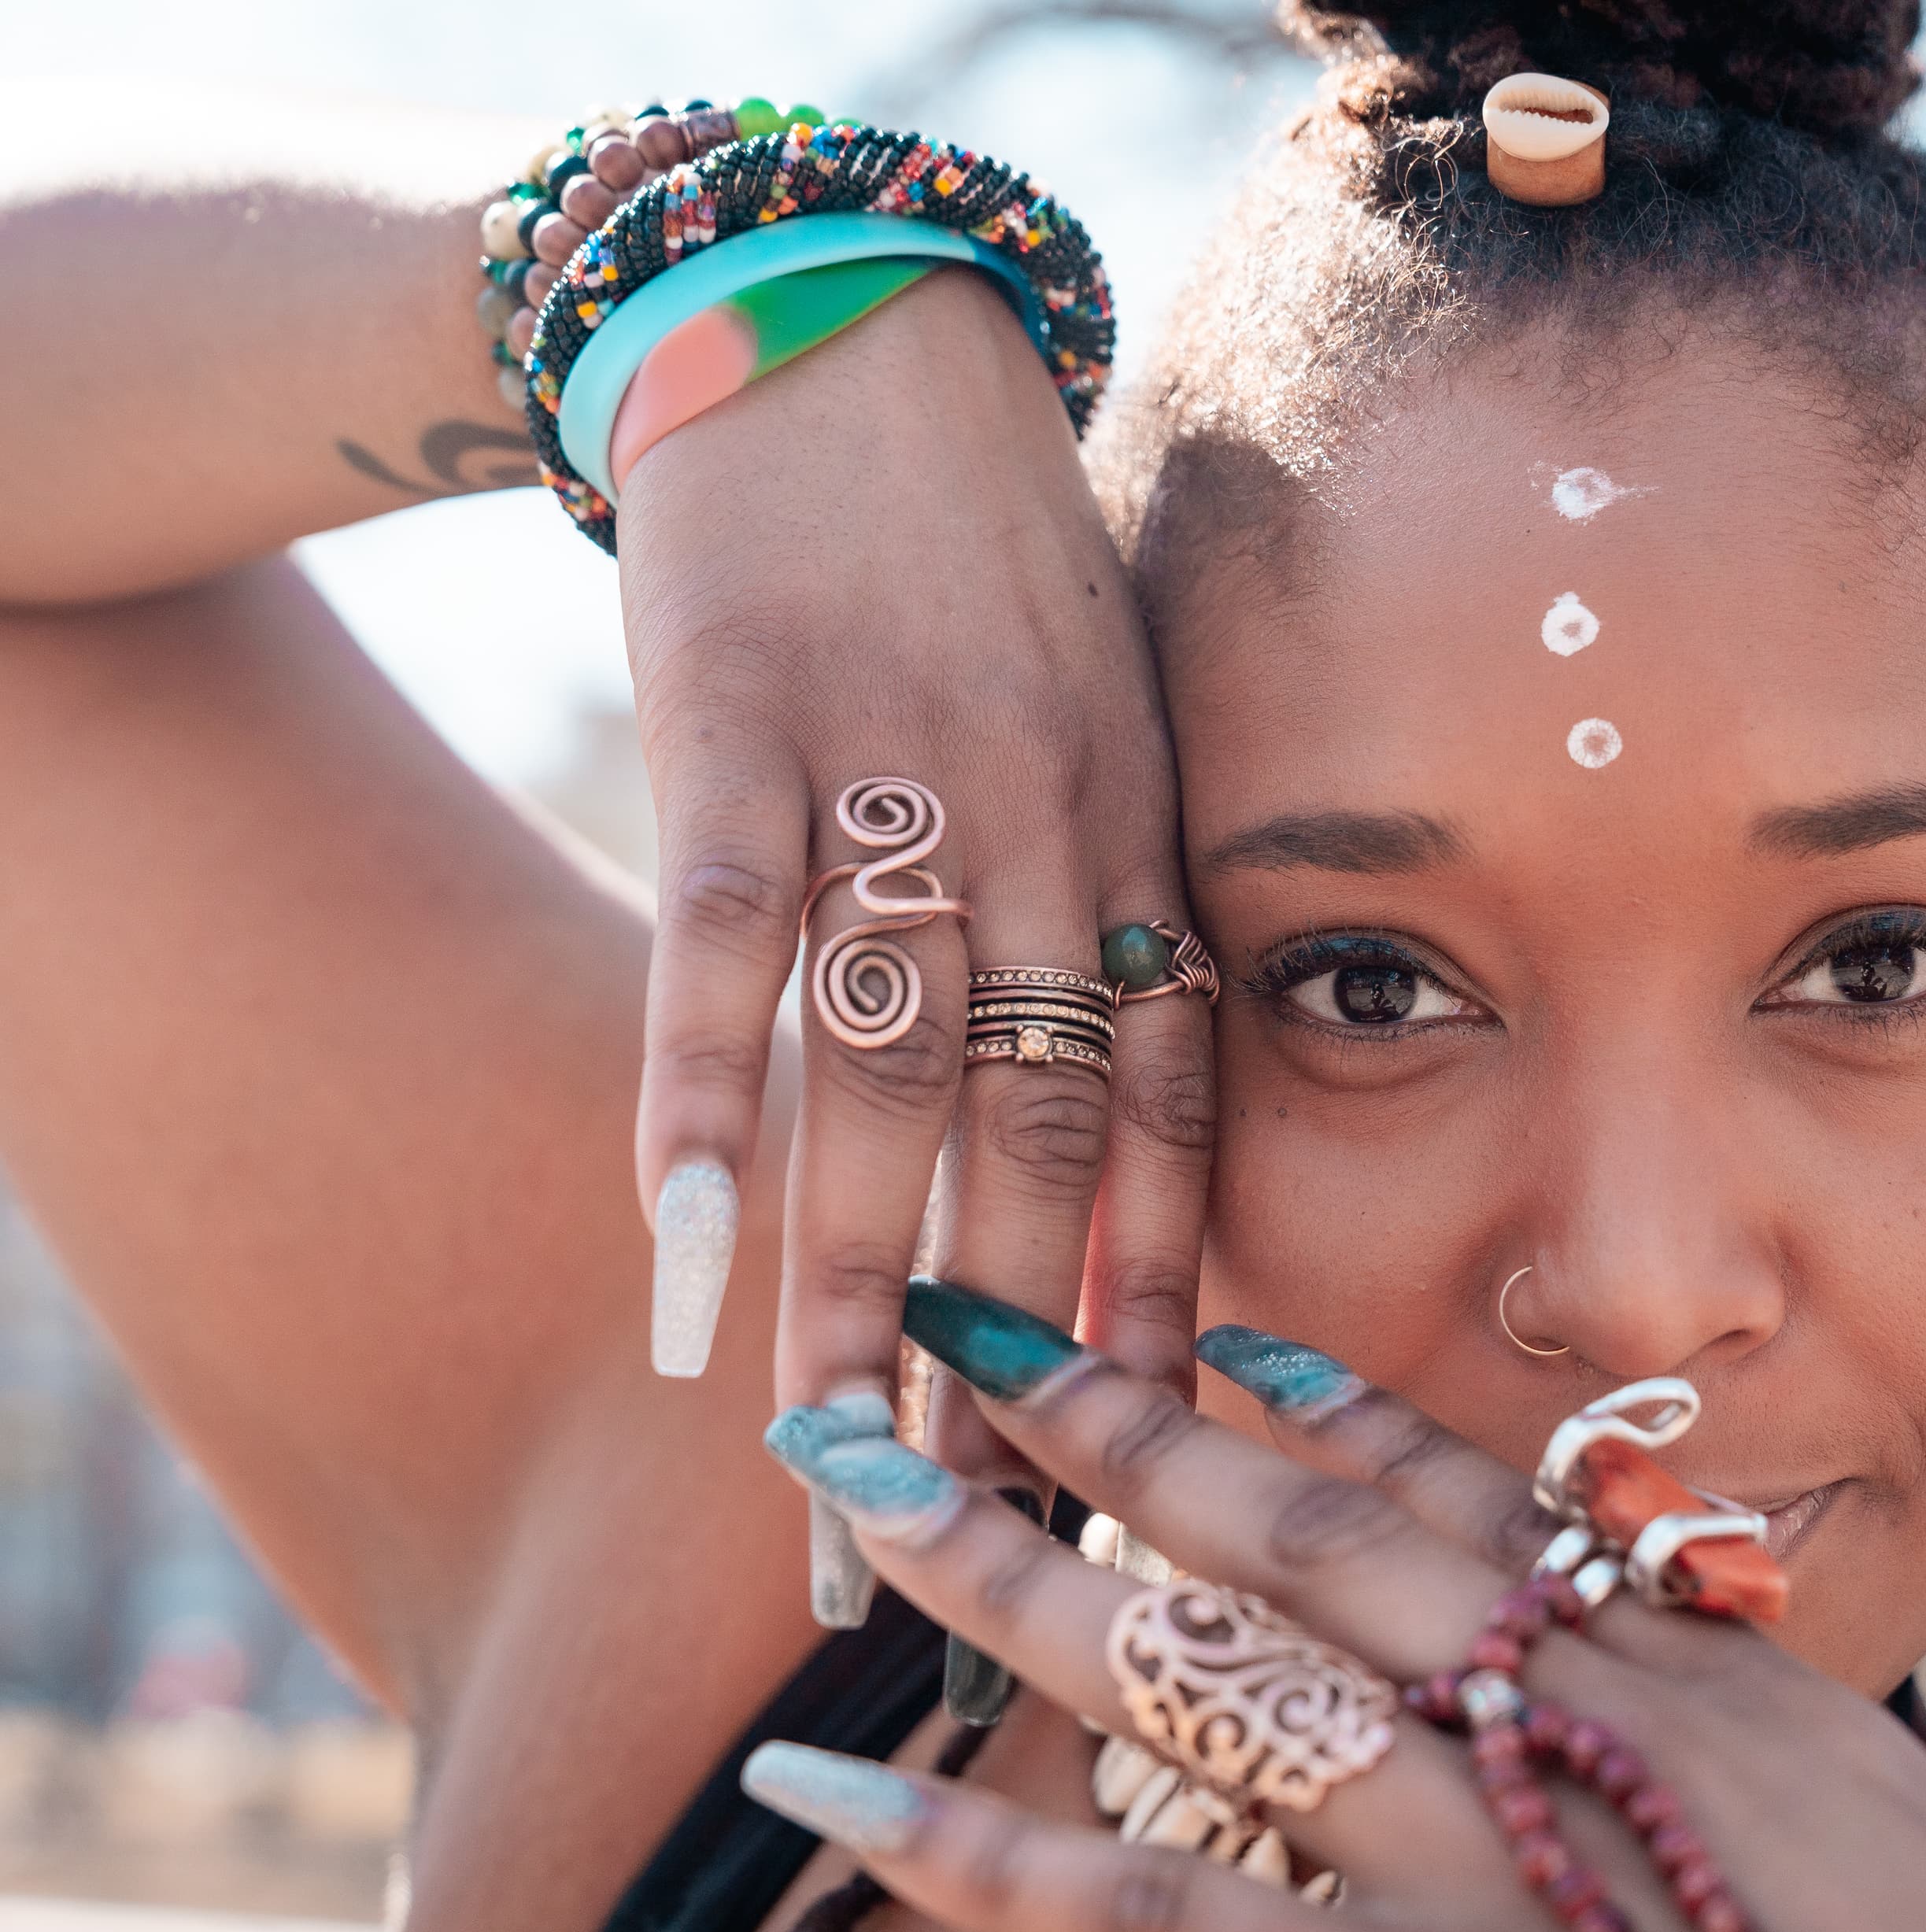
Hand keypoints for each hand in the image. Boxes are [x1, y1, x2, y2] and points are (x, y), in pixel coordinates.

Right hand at [615, 273, 1209, 1522]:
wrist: (849, 325)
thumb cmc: (985, 557)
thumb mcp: (1104, 712)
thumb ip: (1112, 902)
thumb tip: (1110, 1112)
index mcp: (1141, 833)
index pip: (1171, 1099)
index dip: (1158, 1279)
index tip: (1141, 1446)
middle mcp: (1042, 822)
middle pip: (1036, 1131)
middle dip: (1011, 1346)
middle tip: (979, 1529)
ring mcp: (888, 772)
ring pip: (884, 1072)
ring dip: (854, 1280)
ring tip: (824, 1455)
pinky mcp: (736, 717)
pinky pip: (724, 937)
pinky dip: (691, 1098)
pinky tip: (671, 1255)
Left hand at [751, 1311, 1925, 1931]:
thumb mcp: (1874, 1808)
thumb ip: (1730, 1725)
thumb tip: (1643, 1647)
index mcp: (1663, 1675)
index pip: (1449, 1495)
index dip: (1312, 1398)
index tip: (1206, 1320)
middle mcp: (1548, 1728)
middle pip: (1287, 1539)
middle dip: (1112, 1422)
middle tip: (945, 1320)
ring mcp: (1473, 1865)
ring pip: (1203, 1674)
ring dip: (1012, 1573)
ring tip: (858, 1486)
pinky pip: (1172, 1921)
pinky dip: (1000, 1859)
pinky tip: (849, 1800)